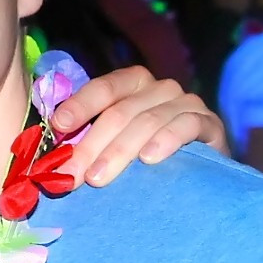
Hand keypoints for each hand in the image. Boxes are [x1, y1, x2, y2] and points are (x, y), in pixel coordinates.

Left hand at [52, 66, 228, 184]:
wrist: (203, 172)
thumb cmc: (149, 156)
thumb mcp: (116, 144)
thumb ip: (90, 141)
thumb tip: (53, 158)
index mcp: (133, 84)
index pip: (104, 88)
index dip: (79, 105)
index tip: (58, 126)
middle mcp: (160, 88)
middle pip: (120, 111)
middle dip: (91, 145)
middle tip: (72, 176)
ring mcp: (187, 103)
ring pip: (148, 120)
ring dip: (120, 151)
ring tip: (99, 178)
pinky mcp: (210, 124)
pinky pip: (186, 126)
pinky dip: (166, 141)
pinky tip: (149, 159)